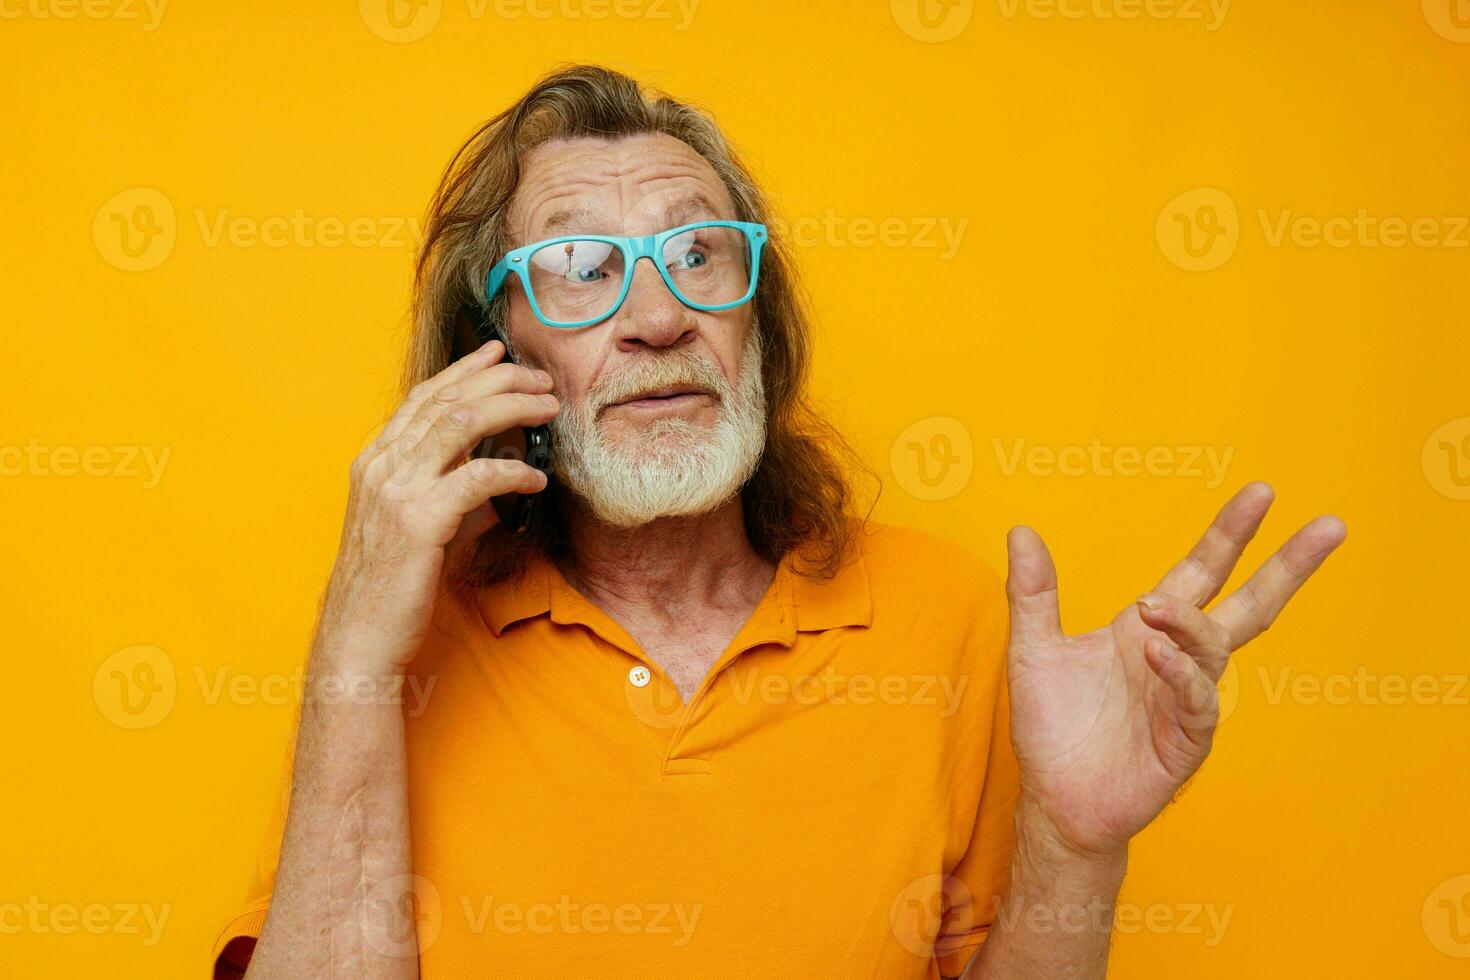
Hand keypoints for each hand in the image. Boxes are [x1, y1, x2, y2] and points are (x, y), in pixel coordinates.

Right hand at [315, 339, 558, 673]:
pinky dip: (513, 472)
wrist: (358, 637)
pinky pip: (477, 479)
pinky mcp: (418, 521)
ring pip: (461, 424)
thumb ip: (452, 500)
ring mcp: (396, 490)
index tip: (498, 354)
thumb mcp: (418, 530)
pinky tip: (536, 478)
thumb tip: (495, 487)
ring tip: (547, 409)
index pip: (423, 398)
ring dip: (512, 409)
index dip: (464, 371)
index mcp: (375, 462)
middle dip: (499, 380)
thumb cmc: (389, 588)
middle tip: (539, 378)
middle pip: (447, 400)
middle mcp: (381, 466)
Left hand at [1003, 482, 1345, 856]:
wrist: (1053, 799)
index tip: (1262, 493)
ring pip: (1213, 649)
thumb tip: (1021, 530)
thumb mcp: (1033, 648)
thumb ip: (1032, 592)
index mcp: (1149, 630)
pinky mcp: (1184, 743)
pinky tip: (1159, 656)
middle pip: (1249, 605)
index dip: (1229, 534)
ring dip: (1188, 624)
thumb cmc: (1051, 725)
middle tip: (1329, 526)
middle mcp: (1178, 658)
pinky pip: (1196, 703)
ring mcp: (1186, 700)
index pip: (1202, 571)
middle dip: (1288, 567)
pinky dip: (1182, 676)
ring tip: (1152, 611)